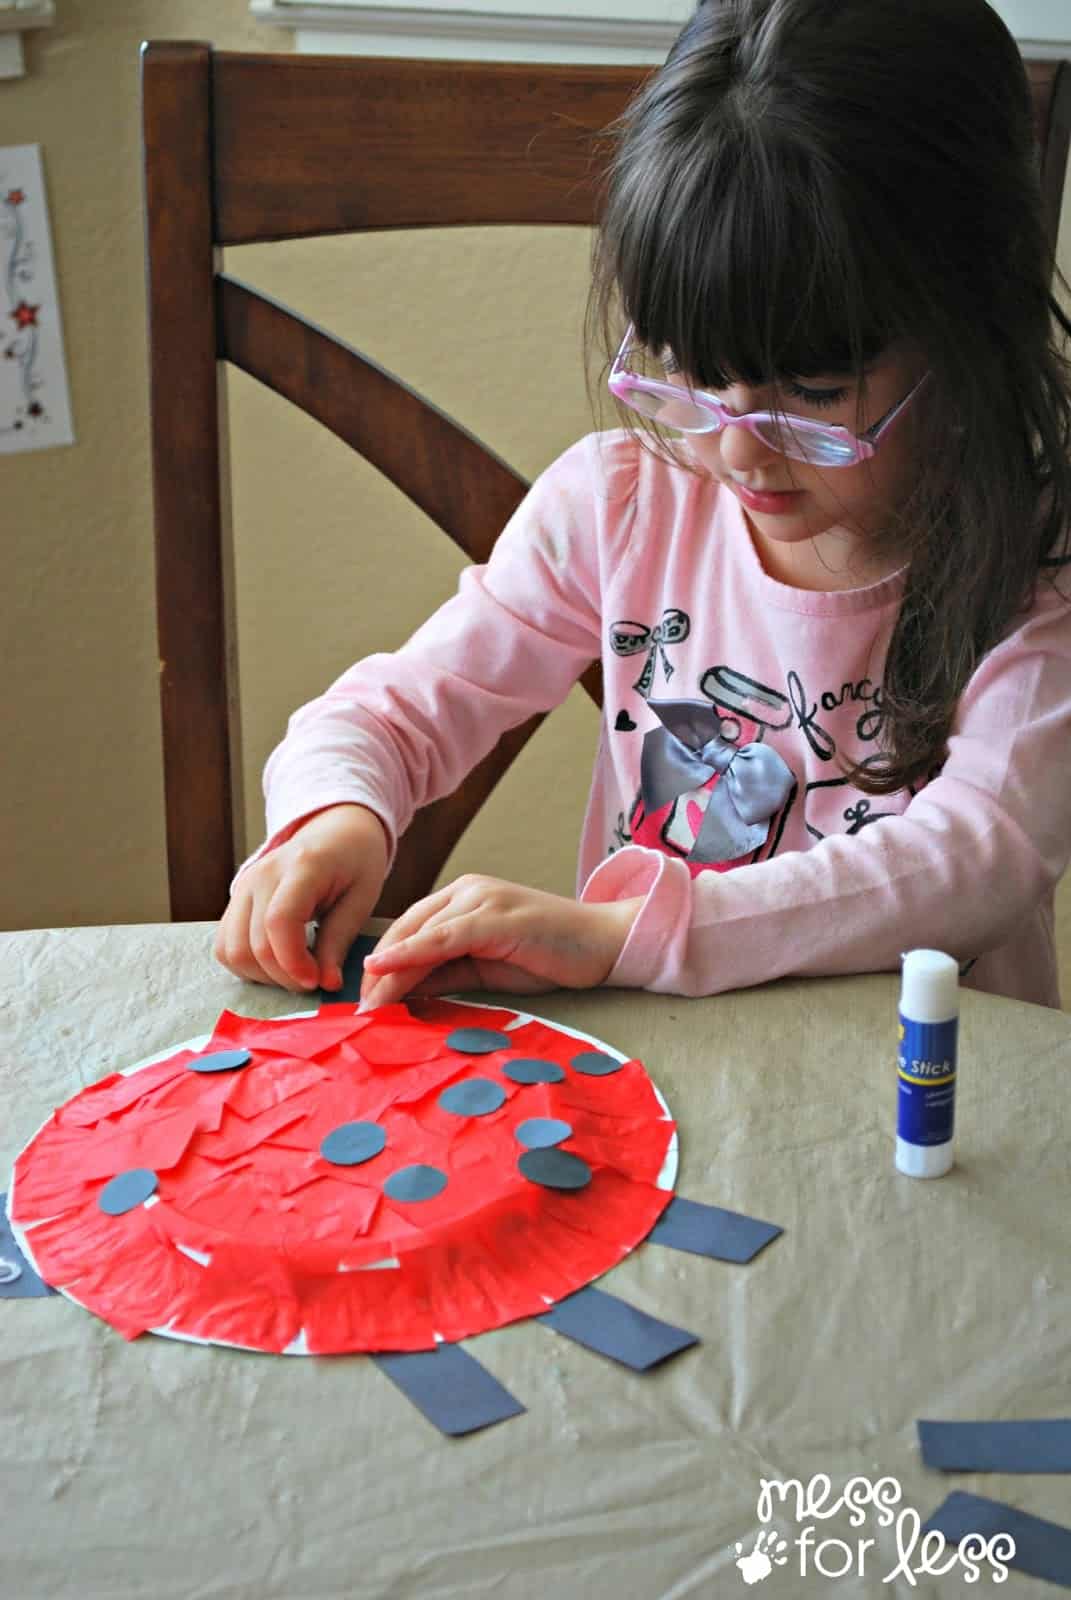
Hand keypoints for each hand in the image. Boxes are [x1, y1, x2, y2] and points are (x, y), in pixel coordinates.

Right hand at [214, 803, 389, 992]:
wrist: (334, 830)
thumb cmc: (355, 862)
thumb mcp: (362, 898)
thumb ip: (339, 941)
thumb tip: (326, 984)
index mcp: (301, 867)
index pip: (279, 922)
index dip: (293, 962)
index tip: (316, 981)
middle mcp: (262, 874)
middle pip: (252, 944)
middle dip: (283, 976)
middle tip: (314, 980)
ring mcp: (243, 886)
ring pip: (231, 950)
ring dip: (262, 975)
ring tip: (295, 972)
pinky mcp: (235, 899)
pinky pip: (224, 946)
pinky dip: (247, 965)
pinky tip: (276, 964)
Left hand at [357, 873, 643, 1009]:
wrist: (604, 944)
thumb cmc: (549, 956)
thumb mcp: (485, 968)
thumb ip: (445, 973)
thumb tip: (401, 994)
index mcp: (462, 898)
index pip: (408, 930)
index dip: (382, 966)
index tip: (362, 1002)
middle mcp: (466, 890)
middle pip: (406, 931)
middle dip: (377, 974)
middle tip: (356, 1014)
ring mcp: (480, 898)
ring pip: (419, 935)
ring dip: (387, 973)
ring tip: (366, 1008)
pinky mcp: (494, 915)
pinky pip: (442, 936)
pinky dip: (410, 954)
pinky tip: (386, 970)